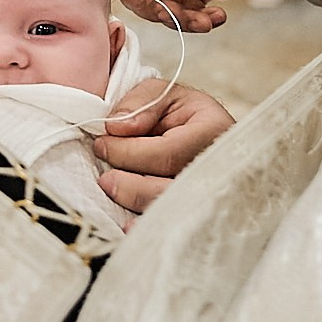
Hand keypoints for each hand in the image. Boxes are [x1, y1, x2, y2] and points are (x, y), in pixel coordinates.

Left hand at [94, 82, 233, 213]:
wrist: (208, 135)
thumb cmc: (182, 114)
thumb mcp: (164, 94)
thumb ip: (139, 103)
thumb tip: (116, 128)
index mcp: (215, 131)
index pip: (167, 153)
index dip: (128, 152)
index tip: (101, 146)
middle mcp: (220, 167)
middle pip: (170, 189)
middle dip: (129, 185)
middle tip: (104, 178)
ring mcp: (214, 194)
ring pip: (171, 211)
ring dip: (134, 203)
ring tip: (112, 189)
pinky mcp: (202, 212)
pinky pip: (173, 226)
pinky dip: (147, 228)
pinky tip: (128, 227)